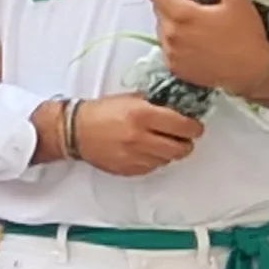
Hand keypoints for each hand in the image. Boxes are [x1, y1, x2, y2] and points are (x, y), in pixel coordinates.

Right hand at [73, 95, 204, 175]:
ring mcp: (134, 156)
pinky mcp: (128, 169)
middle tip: (182, 138)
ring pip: (168, 160)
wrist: (74, 130)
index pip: (185, 126)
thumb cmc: (100, 112)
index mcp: (143, 115)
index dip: (194, 127)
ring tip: (159, 143)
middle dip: (185, 143)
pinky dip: (153, 160)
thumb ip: (156, 104)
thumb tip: (180, 110)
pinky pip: (152, 167)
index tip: (194, 127)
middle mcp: (140, 137)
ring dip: (168, 152)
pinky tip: (144, 151)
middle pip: (181, 148)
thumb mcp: (130, 99)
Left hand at [149, 0, 268, 92]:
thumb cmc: (246, 35)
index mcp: (183, 15)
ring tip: (196, 22)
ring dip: (172, 21)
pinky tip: (194, 40)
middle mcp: (171, 35)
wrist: (252, 73)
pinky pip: (167, 48)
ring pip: (163, 30)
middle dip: (170, 1)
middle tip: (191, 0)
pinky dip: (175, 40)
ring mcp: (171, 54)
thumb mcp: (236, 1)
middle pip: (160, 11)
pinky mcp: (175, 68)